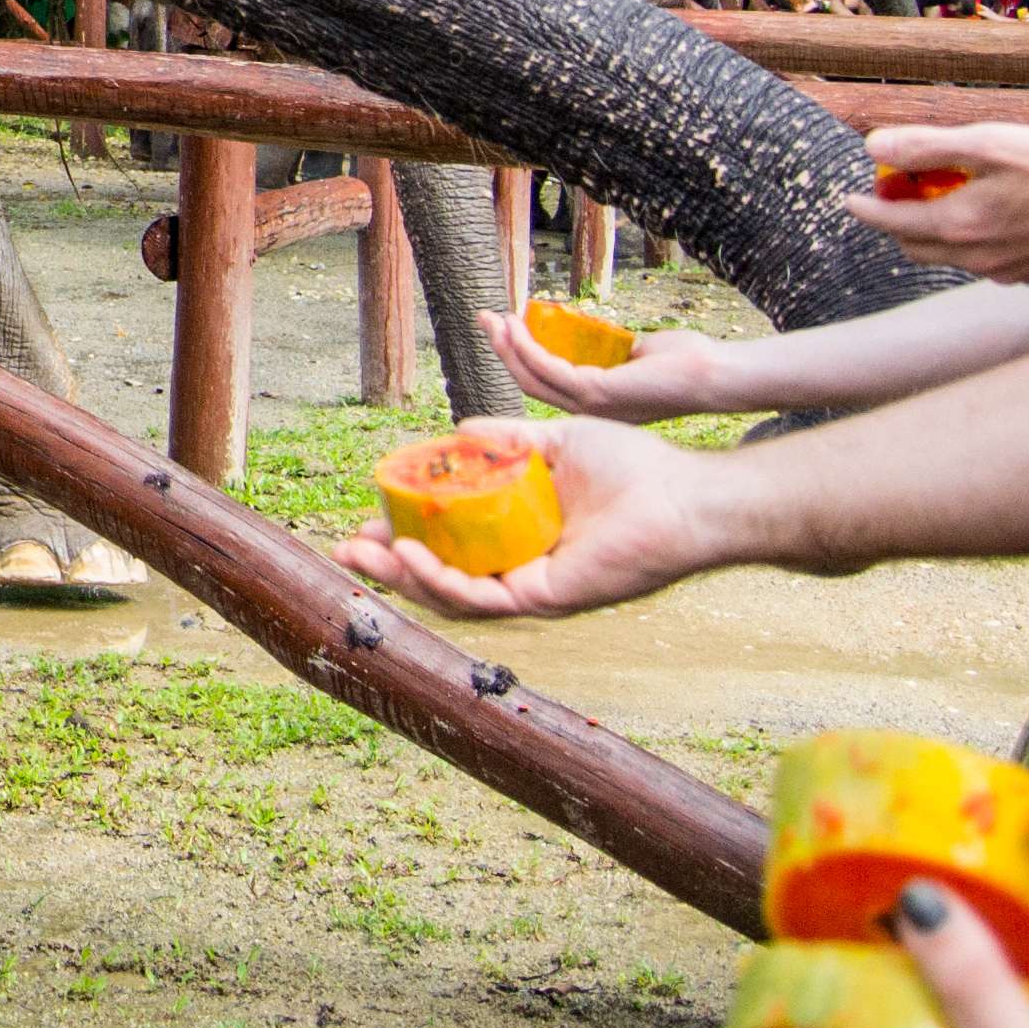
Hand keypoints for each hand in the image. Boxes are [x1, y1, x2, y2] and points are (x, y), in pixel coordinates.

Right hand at [330, 413, 718, 617]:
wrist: (680, 492)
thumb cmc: (633, 468)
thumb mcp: (554, 443)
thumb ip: (509, 441)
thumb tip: (459, 429)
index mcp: (523, 537)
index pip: (453, 545)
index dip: (407, 536)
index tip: (370, 518)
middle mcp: (524, 568)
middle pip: (443, 578)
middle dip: (390, 567)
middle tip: (348, 549)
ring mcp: (534, 586)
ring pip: (454, 597)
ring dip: (405, 579)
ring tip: (365, 555)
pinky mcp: (548, 596)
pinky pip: (483, 598)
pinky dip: (442, 582)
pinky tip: (411, 559)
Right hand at [487, 305, 742, 418]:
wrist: (711, 374)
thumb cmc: (684, 361)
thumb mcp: (636, 353)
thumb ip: (613, 350)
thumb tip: (598, 335)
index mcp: (597, 405)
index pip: (546, 385)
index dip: (519, 357)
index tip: (505, 327)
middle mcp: (589, 411)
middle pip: (530, 384)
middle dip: (502, 350)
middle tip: (484, 319)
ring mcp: (592, 405)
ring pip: (533, 379)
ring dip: (508, 347)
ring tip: (495, 319)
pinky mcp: (596, 392)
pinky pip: (550, 369)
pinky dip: (528, 348)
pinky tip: (517, 327)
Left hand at [847, 123, 1028, 281]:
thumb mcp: (989, 144)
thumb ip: (927, 146)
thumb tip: (873, 147)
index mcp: (958, 228)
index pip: (890, 222)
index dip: (866, 207)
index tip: (850, 198)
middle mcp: (977, 260)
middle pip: (915, 245)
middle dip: (897, 219)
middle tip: (900, 188)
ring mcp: (1007, 273)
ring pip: (950, 256)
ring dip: (935, 229)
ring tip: (945, 194)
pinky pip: (985, 261)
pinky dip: (971, 239)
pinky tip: (993, 214)